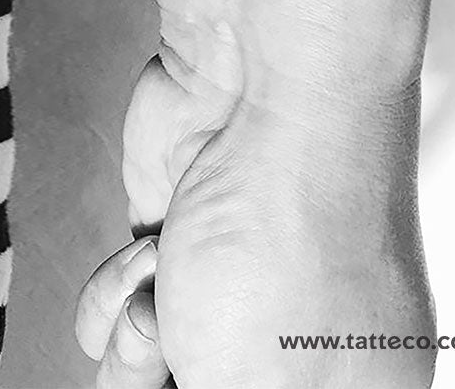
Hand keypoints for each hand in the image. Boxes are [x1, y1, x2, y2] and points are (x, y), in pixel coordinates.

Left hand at [77, 50, 436, 387]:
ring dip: (137, 336)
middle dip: (170, 375)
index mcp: (344, 385)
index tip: (201, 372)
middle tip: (187, 339)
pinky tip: (153, 248)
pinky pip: (110, 313)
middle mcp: (279, 339)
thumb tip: (196, 386)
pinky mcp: (164, 246)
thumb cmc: (284, 236)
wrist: (259, 95)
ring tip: (168, 278)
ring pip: (141, 368)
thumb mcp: (259, 382)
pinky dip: (114, 291)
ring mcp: (219, 288)